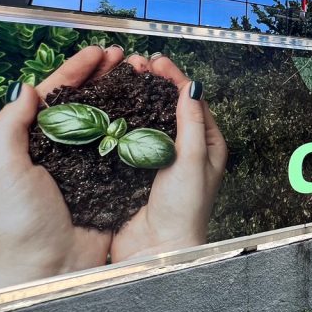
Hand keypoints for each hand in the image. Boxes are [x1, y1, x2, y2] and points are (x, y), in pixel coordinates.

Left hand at [0, 45, 123, 292]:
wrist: (44, 275)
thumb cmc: (13, 226)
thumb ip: (8, 124)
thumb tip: (30, 87)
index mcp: (26, 147)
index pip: (53, 96)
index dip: (76, 70)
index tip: (100, 51)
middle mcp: (56, 156)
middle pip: (83, 105)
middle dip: (104, 77)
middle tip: (127, 58)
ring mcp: (85, 172)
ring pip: (107, 124)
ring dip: (124, 99)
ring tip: (143, 78)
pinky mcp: (109, 189)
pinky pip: (125, 153)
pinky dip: (138, 130)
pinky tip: (152, 114)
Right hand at [110, 54, 226, 262]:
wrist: (160, 250)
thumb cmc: (185, 209)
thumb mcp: (192, 160)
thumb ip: (191, 123)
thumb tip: (192, 86)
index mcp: (206, 144)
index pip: (191, 101)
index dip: (174, 78)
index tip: (157, 62)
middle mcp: (183, 150)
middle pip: (166, 106)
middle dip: (151, 83)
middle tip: (134, 65)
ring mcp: (157, 160)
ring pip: (145, 119)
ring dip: (133, 98)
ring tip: (120, 78)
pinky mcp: (134, 172)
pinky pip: (126, 140)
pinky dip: (117, 121)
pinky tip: (104, 108)